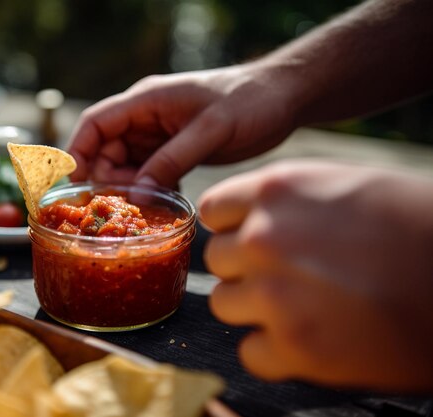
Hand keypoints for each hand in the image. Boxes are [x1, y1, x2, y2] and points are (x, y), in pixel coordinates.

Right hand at [67, 63, 299, 188]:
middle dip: (107, 178)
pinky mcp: (175, 150)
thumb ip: (173, 160)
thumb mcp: (211, 130)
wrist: (282, 97)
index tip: (74, 183)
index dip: (79, 151)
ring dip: (129, 187)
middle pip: (106, 149)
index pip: (96, 123)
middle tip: (121, 207)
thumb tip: (138, 193)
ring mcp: (160, 135)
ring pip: (126, 164)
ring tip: (143, 210)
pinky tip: (160, 205)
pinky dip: (149, 189)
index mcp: (147, 101)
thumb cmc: (249, 101)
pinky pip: (149, 172)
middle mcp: (146, 117)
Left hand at [200, 160, 432, 391]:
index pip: (214, 211)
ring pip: (224, 303)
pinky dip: (275, 351)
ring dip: (254, 308)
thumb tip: (246, 218)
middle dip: (244, 268)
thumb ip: (283, 201)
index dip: (232, 228)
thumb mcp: (342, 184)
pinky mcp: (295, 348)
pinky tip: (311, 336)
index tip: (249, 240)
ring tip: (302, 305)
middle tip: (286, 275)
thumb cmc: (415, 225)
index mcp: (277, 190)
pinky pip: (251, 351)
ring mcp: (275, 294)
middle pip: (218, 258)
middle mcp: (265, 238)